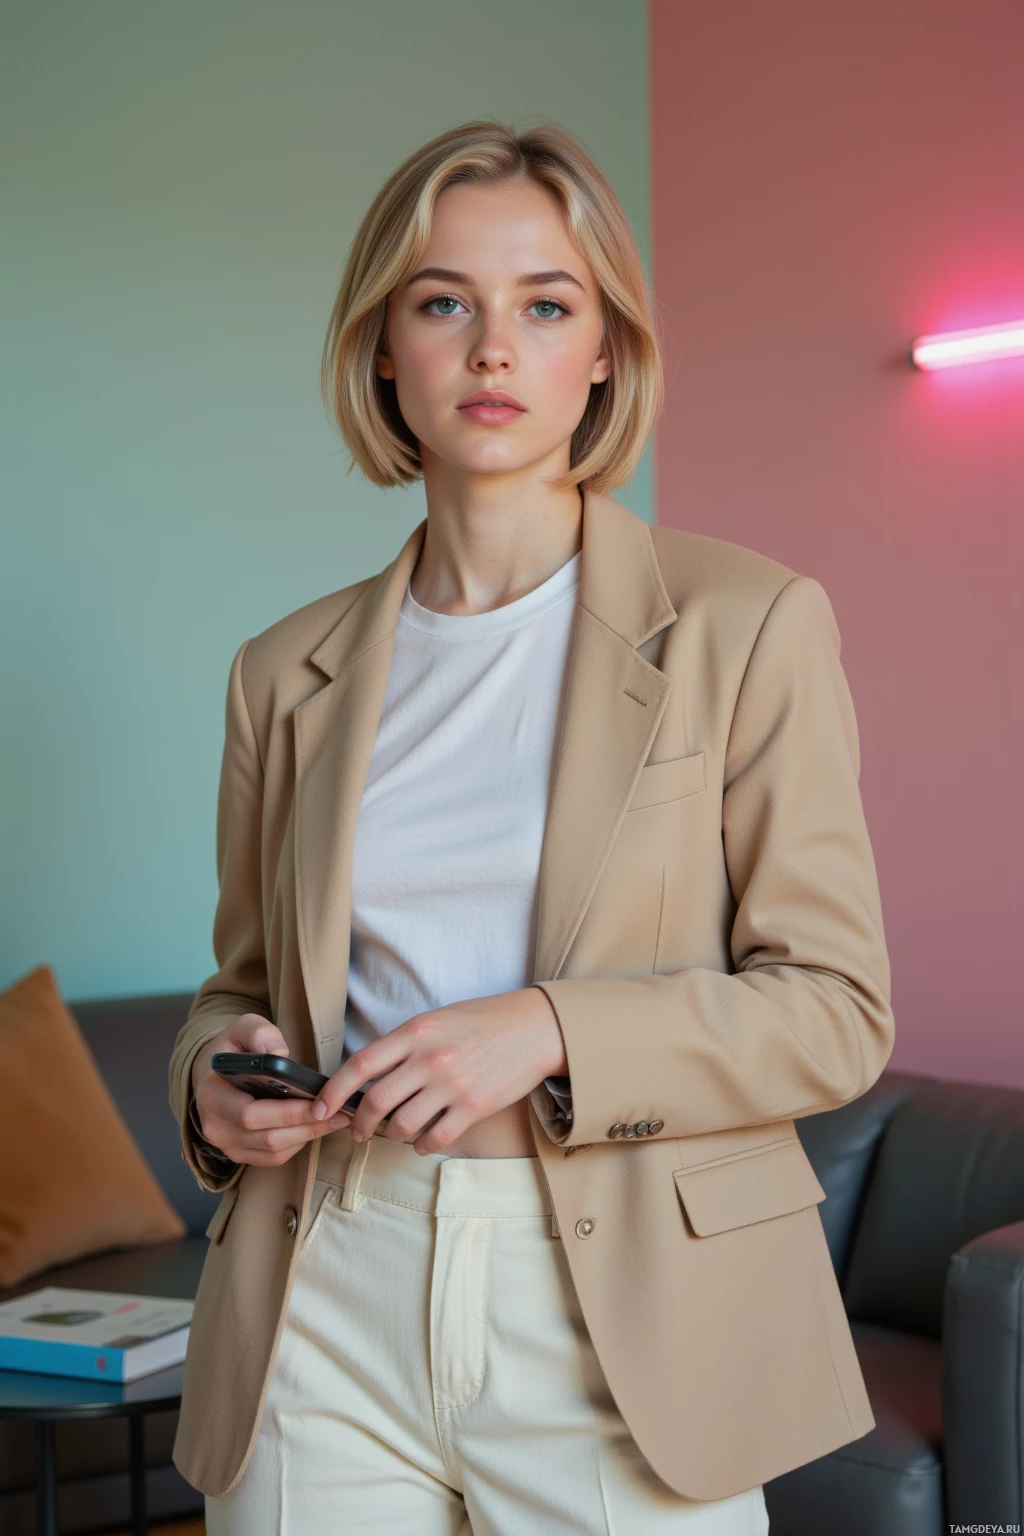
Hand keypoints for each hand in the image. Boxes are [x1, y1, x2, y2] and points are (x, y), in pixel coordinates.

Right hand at [190, 1013, 350, 1167]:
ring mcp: (226, 1145)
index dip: (289, 1111)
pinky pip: (273, 1157)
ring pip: (273, 1150)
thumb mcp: (241, 1030)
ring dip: (308, 1136)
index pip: (251, 1113)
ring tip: (337, 1119)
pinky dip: (298, 1144)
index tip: (321, 1101)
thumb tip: (279, 1052)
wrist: (216, 1073)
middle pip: (268, 1136)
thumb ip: (258, 1032)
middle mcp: (215, 1126)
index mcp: (212, 1094)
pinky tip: (316, 1128)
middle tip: (340, 1113)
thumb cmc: (234, 1051)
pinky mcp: (239, 1154)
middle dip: (308, 1125)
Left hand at [310, 987, 567, 1154]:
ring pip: (402, 1124)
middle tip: (358, 1130)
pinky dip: (420, 1145)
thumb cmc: (484, 1021)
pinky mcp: (474, 1106)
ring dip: (391, 1135)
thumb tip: (370, 1075)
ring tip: (394, 1132)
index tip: (320, 1108)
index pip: (360, 1064)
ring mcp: (452, 1084)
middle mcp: (429, 1058)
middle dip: (360, 1123)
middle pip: (376, 1101)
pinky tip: (421, 1141)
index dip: (333, 1091)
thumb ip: (404, 1044)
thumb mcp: (437, 1020)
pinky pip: (435, 1138)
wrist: (535, 1028)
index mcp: (415, 1032)